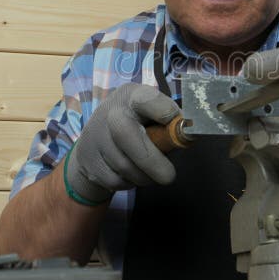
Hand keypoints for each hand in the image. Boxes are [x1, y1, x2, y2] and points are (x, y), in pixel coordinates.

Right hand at [64, 83, 180, 204]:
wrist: (95, 140)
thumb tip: (190, 136)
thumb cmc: (137, 125)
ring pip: (125, 166)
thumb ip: (169, 125)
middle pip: (127, 136)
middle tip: (169, 176)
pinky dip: (128, 183)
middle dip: (153, 162)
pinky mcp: (88, 159)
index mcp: (133, 96)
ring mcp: (96, 136)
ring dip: (144, 176)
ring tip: (149, 171)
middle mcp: (111, 112)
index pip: (150, 101)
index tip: (182, 129)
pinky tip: (130, 173)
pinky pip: (115, 180)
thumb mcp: (151, 115)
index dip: (168, 115)